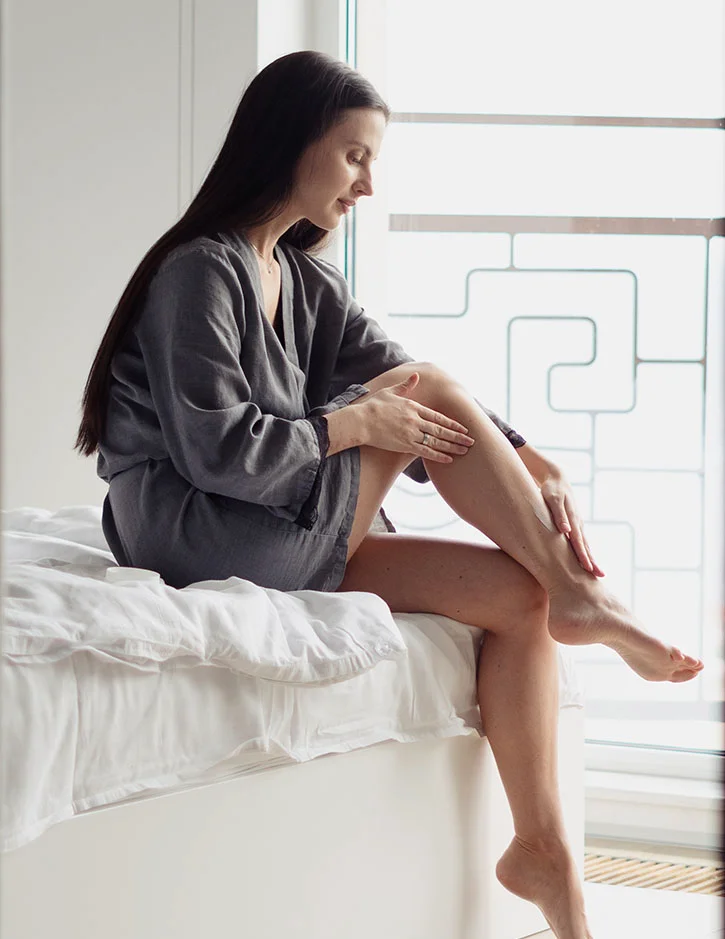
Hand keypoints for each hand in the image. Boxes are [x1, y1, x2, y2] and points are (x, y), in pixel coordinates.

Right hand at [351, 372, 474, 463]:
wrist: (361, 421)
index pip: (438, 417)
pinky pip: (426, 452)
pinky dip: (438, 456)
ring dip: (452, 447)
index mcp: (414, 407)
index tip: (463, 428)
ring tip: (464, 451)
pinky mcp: (405, 445)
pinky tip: (449, 460)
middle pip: (441, 430)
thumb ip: (405, 386)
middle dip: (458, 437)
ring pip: (436, 442)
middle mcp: (416, 421)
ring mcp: (411, 433)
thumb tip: (416, 376)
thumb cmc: (373, 406)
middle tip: (471, 442)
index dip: (452, 424)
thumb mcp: (390, 392)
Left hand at [540, 470, 604, 576]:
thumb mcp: (552, 499)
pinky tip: (586, 560)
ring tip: (596, 573)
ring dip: (590, 558)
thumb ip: (559, 515)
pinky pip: (580, 541)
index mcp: (573, 519)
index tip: (588, 569)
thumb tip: (566, 530)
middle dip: (592, 561)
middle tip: (600, 576)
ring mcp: (577, 524)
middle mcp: (577, 523)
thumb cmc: (551, 489)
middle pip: (585, 546)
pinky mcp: (574, 524)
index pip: (578, 542)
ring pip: (585, 544)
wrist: (557, 478)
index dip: (583, 556)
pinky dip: (584, 551)